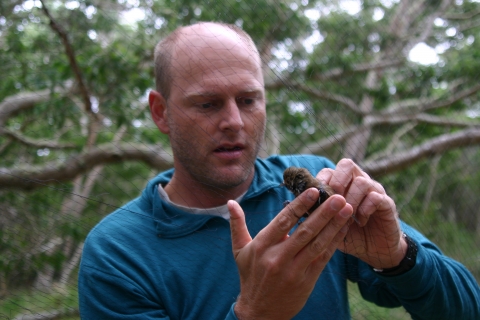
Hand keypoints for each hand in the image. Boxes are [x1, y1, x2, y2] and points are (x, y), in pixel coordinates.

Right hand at [228, 189, 352, 319]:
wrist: (259, 312)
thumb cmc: (249, 276)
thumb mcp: (239, 250)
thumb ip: (237, 224)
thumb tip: (230, 202)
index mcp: (262, 246)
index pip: (283, 221)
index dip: (300, 205)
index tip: (314, 191)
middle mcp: (278, 257)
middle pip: (305, 231)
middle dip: (324, 213)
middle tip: (339, 196)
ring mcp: (294, 270)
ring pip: (317, 244)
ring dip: (334, 226)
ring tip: (347, 209)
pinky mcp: (306, 281)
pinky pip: (323, 258)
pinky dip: (334, 243)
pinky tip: (343, 229)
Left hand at [316, 158, 406, 268]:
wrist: (374, 251)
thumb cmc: (348, 235)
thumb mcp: (328, 225)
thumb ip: (315, 213)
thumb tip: (292, 206)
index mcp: (342, 185)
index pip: (328, 171)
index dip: (320, 182)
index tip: (315, 200)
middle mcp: (358, 182)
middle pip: (347, 164)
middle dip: (337, 181)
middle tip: (333, 200)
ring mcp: (374, 191)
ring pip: (362, 181)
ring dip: (351, 199)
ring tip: (346, 215)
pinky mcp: (386, 203)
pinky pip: (376, 197)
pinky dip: (365, 208)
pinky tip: (360, 221)